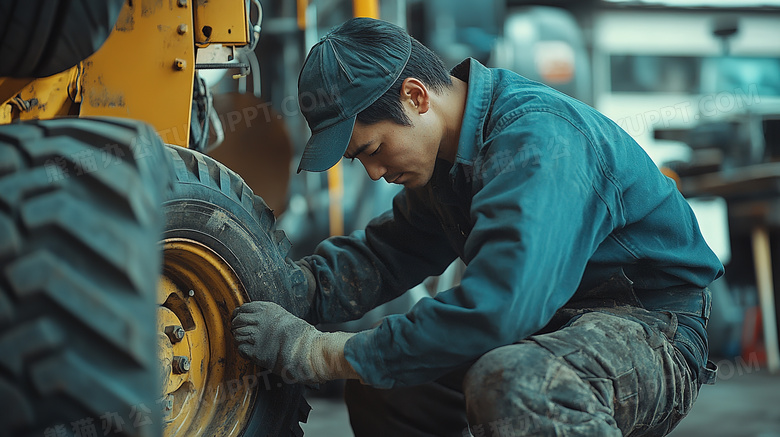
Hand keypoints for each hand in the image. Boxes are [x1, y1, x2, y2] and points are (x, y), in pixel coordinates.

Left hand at [231, 300, 357, 383]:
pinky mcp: (255, 351)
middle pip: (237, 321)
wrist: (307, 350)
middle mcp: (259, 320)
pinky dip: (242, 350)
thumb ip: (270, 317)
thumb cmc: (300, 335)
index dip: (239, 315)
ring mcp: (256, 336)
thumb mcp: (285, 317)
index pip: (243, 308)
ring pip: (237, 335)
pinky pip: (240, 349)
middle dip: (236, 327)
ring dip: (239, 339)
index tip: (238, 319)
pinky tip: (249, 352)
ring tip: (245, 343)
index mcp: (267, 309)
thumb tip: (259, 320)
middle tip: (238, 332)